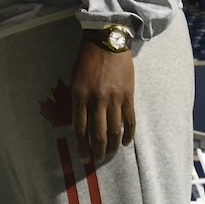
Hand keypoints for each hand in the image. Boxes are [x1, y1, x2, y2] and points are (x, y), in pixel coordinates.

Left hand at [70, 40, 135, 164]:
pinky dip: (127, 135)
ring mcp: (114, 99)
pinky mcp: (129, 96)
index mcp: (79, 95)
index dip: (81, 146)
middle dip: (96, 150)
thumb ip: (77, 100)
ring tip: (108, 155)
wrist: (108, 43)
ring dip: (111, 146)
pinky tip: (124, 143)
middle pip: (97, 133)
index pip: (80, 128)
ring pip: (114, 130)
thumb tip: (79, 122)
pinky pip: (129, 121)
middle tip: (95, 160)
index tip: (82, 158)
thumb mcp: (75, 79)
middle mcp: (96, 100)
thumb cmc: (86, 60)